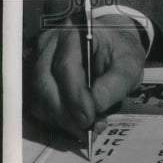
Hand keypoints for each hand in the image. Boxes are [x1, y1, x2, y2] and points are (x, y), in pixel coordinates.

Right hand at [25, 15, 145, 139]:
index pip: (66, 66)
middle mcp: (48, 43)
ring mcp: (37, 60)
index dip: (75, 96)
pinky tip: (75, 125)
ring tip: (85, 130)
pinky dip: (55, 119)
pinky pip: (38, 103)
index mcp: (74, 32)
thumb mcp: (128, 65)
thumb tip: (93, 109)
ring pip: (38, 97)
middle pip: (44, 84)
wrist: (112, 46)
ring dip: (60, 119)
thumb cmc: (120, 53)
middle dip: (65, 113)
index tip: (89, 118)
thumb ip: (112, 86)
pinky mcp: (34, 77)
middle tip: (86, 130)